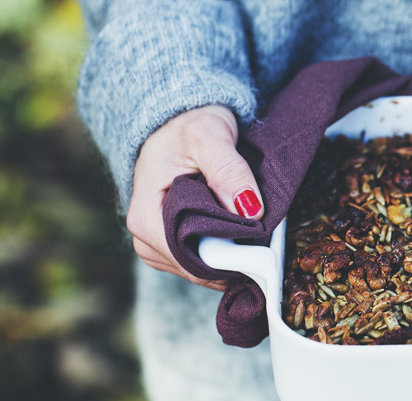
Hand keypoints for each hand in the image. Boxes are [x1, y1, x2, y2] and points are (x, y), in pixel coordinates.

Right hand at [128, 105, 263, 289]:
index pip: (189, 261)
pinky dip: (224, 255)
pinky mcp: (171, 244)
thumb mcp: (209, 136)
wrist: (180, 120)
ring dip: (230, 260)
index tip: (260, 249)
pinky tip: (243, 241)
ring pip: (200, 270)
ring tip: (255, 238)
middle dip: (232, 261)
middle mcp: (145, 238)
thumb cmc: (188, 125)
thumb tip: (251, 210)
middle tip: (266, 244)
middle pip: (196, 270)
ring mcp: (157, 245)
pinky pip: (201, 262)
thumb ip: (229, 170)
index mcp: (145, 217)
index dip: (227, 259)